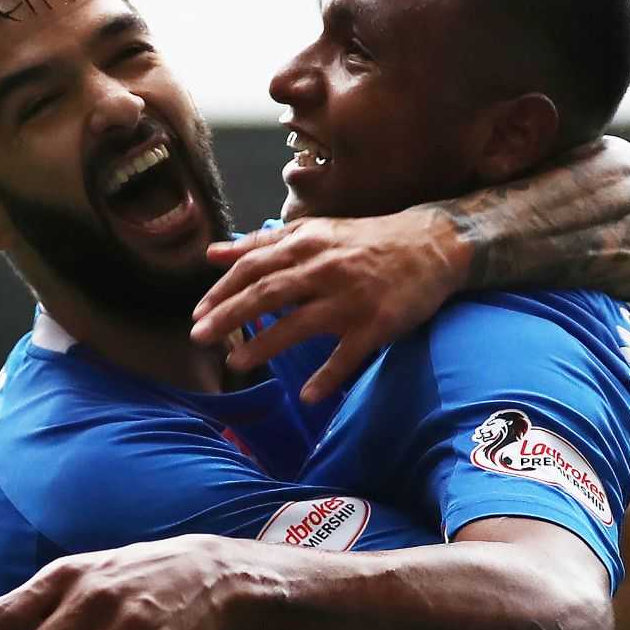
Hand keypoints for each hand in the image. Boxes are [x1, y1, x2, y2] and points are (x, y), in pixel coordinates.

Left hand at [189, 210, 466, 403]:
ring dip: (265, 344)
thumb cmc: (365, 241)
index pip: (253, 266)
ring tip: (236, 363)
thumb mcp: (313, 232)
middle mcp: (325, 269)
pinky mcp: (377, 324)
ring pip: (300, 323)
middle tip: (199, 338)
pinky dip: (328, 377)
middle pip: (268, 292)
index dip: (222, 290)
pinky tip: (306, 397)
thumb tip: (213, 252)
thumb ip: (262, 243)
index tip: (198, 313)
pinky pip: (347, 356)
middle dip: (230, 315)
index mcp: (306, 243)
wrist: (431, 245)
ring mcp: (351, 298)